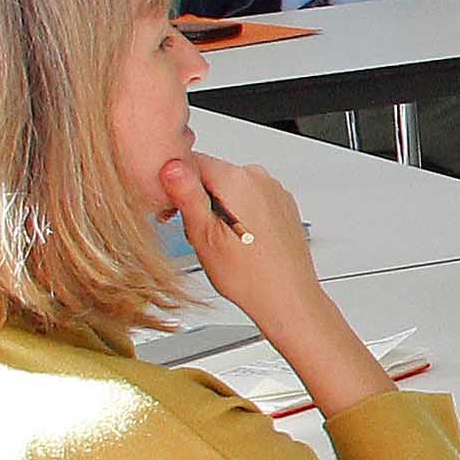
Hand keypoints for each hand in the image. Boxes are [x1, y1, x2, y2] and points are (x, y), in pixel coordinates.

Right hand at [160, 146, 324, 316]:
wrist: (288, 298)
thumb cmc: (250, 275)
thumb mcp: (203, 235)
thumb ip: (186, 195)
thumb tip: (171, 166)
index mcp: (237, 180)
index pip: (191, 162)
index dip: (174, 186)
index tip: (171, 209)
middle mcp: (260, 178)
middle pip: (212, 175)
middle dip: (198, 199)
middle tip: (197, 233)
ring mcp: (274, 191)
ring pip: (231, 188)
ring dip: (219, 208)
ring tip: (221, 242)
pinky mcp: (282, 205)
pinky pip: (251, 200)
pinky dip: (240, 214)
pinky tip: (240, 241)